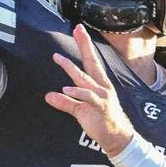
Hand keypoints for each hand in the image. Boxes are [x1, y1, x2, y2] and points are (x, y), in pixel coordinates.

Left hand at [45, 24, 135, 156]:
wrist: (117, 138)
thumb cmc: (101, 121)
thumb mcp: (80, 110)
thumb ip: (65, 102)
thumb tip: (48, 96)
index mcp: (99, 84)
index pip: (92, 61)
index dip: (85, 45)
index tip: (79, 30)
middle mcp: (102, 86)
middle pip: (92, 62)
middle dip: (84, 45)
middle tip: (78, 29)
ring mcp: (102, 96)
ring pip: (84, 78)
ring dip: (70, 67)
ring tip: (56, 58)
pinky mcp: (100, 107)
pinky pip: (87, 97)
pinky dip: (75, 93)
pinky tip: (64, 89)